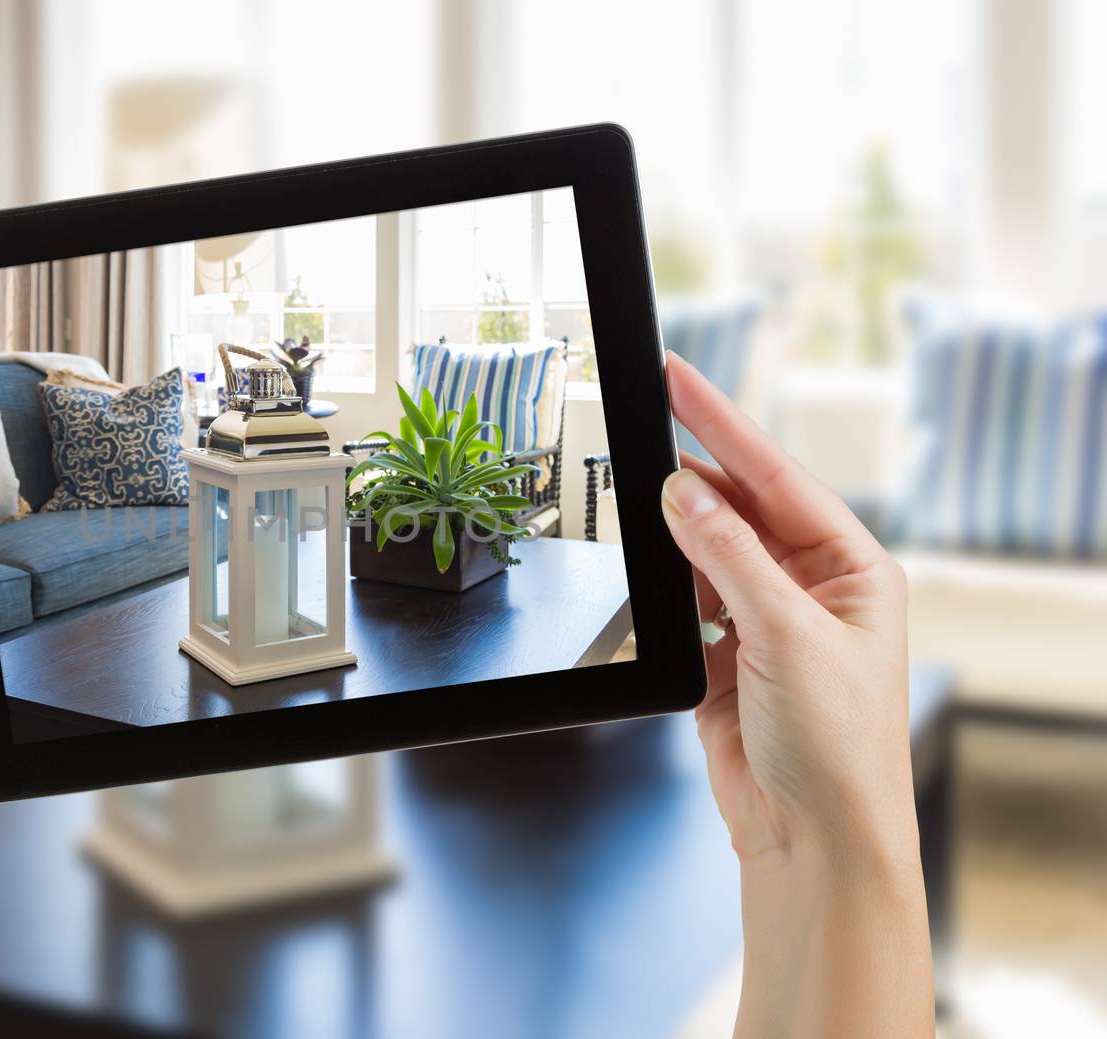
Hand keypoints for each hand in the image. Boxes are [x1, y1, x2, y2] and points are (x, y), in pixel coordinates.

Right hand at [660, 352, 932, 1035]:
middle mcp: (812, 587)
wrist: (809, 837)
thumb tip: (685, 493)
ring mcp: (766, 620)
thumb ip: (730, 557)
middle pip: (740, 505)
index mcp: (854, 569)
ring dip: (674, 531)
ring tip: (637, 499)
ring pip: (706, 549)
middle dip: (694, 471)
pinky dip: (664, 583)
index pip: (779, 476)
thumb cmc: (836, 747)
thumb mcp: (787, 635)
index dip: (725, 423)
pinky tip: (649, 567)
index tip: (680, 379)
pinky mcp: (724, 655)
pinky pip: (685, 597)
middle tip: (640, 424)